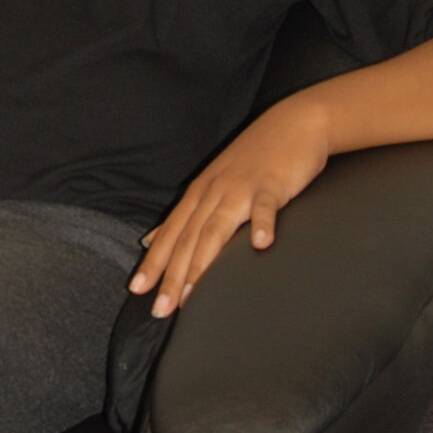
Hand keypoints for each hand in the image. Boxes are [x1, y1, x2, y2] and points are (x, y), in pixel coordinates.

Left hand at [129, 97, 331, 316]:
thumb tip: (152, 240)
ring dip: (202, 264)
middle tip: (160, 309)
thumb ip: (185, 215)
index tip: (137, 291)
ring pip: (215, 229)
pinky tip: (260, 245)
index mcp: (200, 194)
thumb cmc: (255, 158)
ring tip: (191, 295)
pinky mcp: (271, 185)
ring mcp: (242, 188)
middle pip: (188, 239)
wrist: (295, 123)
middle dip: (171, 276)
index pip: (171, 234)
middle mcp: (214, 193)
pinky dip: (262, 225)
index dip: (154, 263)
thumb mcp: (212, 183)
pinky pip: (265, 207)